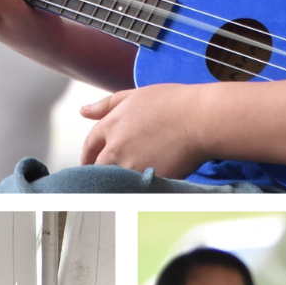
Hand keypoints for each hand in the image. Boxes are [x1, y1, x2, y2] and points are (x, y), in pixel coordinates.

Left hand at [78, 83, 209, 176]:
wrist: (202, 119)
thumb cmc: (174, 103)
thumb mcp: (134, 96)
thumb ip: (106, 105)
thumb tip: (83, 111)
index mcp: (111, 125)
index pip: (89, 146)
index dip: (87, 156)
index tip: (89, 162)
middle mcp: (116, 147)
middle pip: (98, 167)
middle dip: (99, 171)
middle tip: (105, 175)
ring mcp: (132, 165)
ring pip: (115, 179)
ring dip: (117, 180)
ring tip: (126, 180)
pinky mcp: (149, 179)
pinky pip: (136, 188)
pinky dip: (137, 188)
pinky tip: (144, 186)